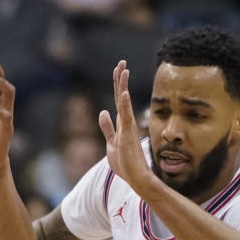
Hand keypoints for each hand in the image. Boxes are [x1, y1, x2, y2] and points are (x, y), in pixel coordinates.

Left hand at [98, 60, 155, 194]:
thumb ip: (106, 127)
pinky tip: (124, 92)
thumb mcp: (111, 142)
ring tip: (123, 69)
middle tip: (121, 62)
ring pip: (123, 102)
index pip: (119, 100)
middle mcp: (126, 122)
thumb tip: (102, 111)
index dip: (118, 84)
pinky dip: (125, 104)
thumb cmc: (125, 163)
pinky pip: (125, 117)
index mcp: (122, 123)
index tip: (118, 69)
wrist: (136, 177)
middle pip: (121, 96)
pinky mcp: (127, 135)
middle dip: (120, 79)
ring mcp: (127, 128)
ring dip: (123, 86)